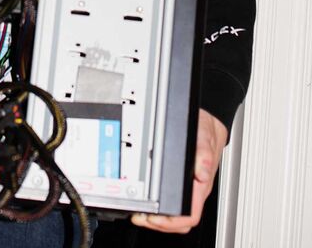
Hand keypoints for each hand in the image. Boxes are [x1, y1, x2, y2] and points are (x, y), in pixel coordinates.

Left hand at [131, 108, 227, 233]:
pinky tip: (146, 201)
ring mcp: (188, 188)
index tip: (153, 218)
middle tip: (140, 216)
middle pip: (179, 221)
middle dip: (158, 224)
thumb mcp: (204, 137)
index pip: (190, 215)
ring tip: (140, 212)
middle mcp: (195, 190)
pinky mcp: (181, 182)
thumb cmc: (207, 132)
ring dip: (156, 218)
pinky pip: (171, 203)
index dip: (170, 222)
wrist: (209, 125)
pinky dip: (157, 208)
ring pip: (174, 214)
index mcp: (201, 185)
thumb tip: (202, 173)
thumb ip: (203, 154)